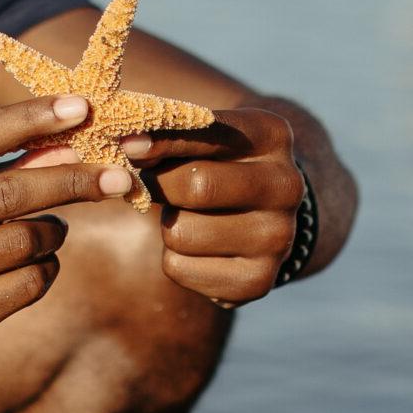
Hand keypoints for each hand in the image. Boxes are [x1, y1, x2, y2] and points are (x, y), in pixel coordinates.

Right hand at [0, 94, 120, 392]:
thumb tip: (69, 143)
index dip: (34, 118)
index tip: (83, 107)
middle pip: (11, 192)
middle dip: (74, 180)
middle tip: (118, 177)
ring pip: (26, 241)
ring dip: (54, 234)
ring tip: (48, 232)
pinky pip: (27, 284)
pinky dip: (45, 270)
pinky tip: (36, 267)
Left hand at [125, 106, 304, 307]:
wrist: (264, 213)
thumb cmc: (219, 162)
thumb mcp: (205, 134)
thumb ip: (169, 132)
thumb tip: (129, 147)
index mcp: (272, 136)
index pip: (208, 133)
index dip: (162, 140)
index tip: (127, 145)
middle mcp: (286, 186)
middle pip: (196, 186)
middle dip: (159, 186)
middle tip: (148, 184)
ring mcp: (278, 237)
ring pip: (181, 232)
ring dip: (169, 225)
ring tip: (189, 216)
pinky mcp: (259, 280)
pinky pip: (180, 269)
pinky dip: (174, 259)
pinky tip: (198, 247)